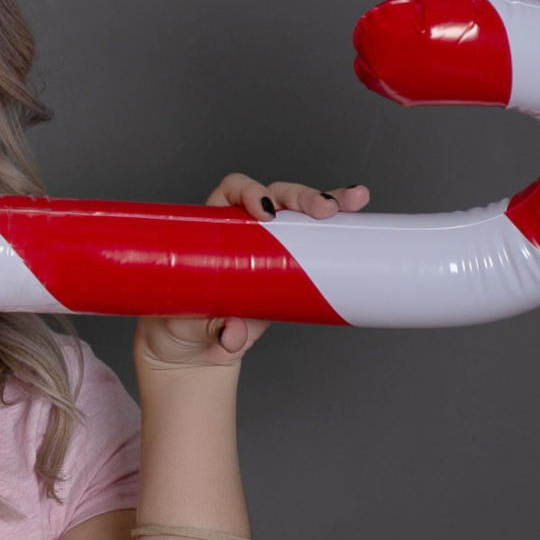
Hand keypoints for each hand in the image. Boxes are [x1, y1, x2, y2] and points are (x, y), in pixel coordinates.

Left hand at [133, 175, 372, 372]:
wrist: (192, 347)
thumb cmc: (180, 322)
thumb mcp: (191, 324)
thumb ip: (212, 328)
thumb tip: (233, 336)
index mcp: (212, 228)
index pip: (231, 192)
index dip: (248, 192)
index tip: (263, 213)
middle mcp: (243, 230)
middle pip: (274, 196)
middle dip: (301, 196)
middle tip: (323, 209)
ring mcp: (271, 247)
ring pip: (300, 213)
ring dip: (329, 201)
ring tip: (355, 200)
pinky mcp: (292, 267)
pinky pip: (316, 240)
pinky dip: (340, 226)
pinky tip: (359, 215)